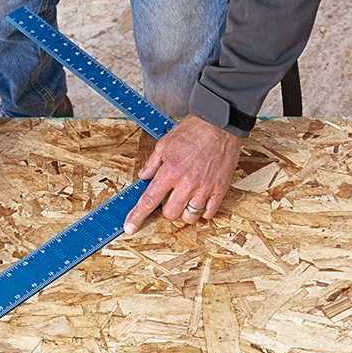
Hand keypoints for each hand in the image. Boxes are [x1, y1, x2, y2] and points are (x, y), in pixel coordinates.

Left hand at [124, 115, 242, 233]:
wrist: (221, 125)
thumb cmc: (194, 131)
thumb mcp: (165, 143)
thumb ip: (152, 163)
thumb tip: (143, 177)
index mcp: (170, 171)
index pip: (149, 200)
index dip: (137, 216)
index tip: (130, 227)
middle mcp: (187, 183)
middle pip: (170, 214)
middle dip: (167, 209)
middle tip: (171, 197)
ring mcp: (204, 189)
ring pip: (189, 217)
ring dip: (184, 212)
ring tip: (186, 199)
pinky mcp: (220, 190)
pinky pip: (208, 213)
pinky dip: (202, 211)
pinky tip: (200, 200)